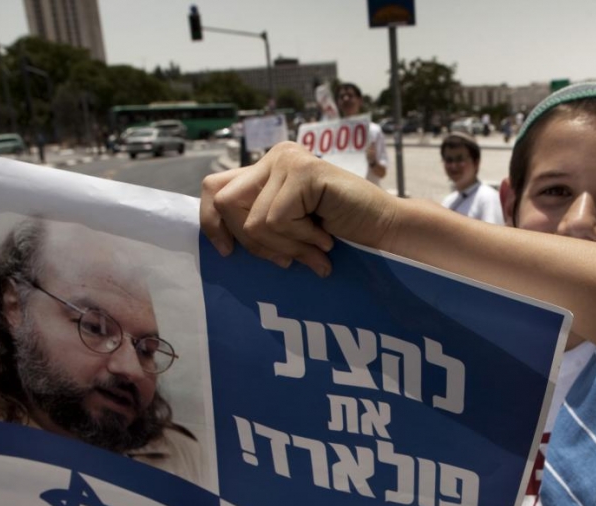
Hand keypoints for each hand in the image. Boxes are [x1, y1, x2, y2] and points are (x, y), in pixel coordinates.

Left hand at [200, 142, 398, 276]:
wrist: (383, 232)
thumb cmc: (339, 235)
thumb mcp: (287, 231)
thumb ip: (257, 225)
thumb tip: (220, 241)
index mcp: (264, 170)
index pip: (213, 188)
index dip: (212, 222)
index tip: (226, 252)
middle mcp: (273, 158)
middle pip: (225, 203)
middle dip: (252, 242)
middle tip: (286, 258)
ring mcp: (288, 160)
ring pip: (255, 220)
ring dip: (287, 246)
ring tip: (316, 248)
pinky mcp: (303, 170)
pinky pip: (277, 220)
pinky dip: (301, 240)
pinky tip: (325, 238)